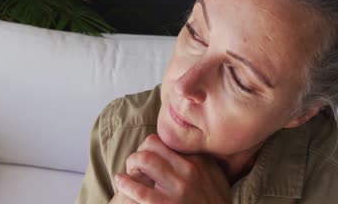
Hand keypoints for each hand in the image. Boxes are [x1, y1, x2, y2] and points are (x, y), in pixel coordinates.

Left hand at [114, 134, 230, 203]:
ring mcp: (178, 188)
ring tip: (126, 173)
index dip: (151, 146)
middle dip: (139, 151)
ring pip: (144, 160)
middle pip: (152, 145)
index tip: (147, 155)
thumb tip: (193, 147)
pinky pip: (139, 190)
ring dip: (131, 163)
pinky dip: (125, 184)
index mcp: (199, 160)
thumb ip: (205, 161)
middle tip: (135, 164)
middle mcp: (189, 170)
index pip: (167, 140)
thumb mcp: (217, 178)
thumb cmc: (215, 203)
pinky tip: (120, 182)